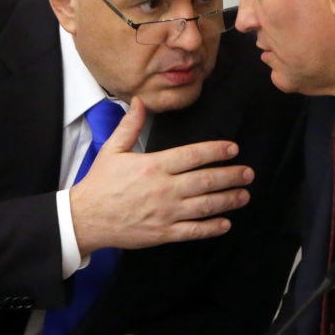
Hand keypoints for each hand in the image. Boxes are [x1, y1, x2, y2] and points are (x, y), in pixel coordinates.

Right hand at [70, 96, 254, 255]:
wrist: (86, 218)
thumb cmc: (100, 183)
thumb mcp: (112, 150)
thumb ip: (130, 126)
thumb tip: (140, 102)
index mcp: (154, 166)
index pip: (192, 155)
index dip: (216, 151)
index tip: (232, 149)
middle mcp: (164, 189)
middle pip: (205, 180)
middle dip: (230, 176)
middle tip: (248, 173)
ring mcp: (165, 212)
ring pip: (205, 206)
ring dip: (228, 200)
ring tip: (244, 195)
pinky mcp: (163, 233)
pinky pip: (193, 230)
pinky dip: (211, 228)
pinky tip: (226, 223)